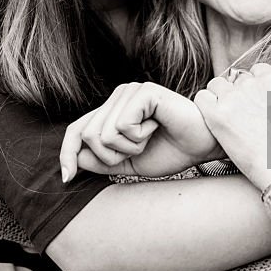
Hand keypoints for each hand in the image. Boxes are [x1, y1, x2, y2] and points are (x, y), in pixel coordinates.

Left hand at [60, 82, 221, 181]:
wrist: (203, 145)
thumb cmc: (170, 151)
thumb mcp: (129, 163)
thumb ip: (101, 161)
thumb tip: (74, 160)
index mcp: (112, 111)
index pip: (77, 130)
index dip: (67, 153)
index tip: (67, 178)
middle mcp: (117, 97)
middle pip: (88, 136)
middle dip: (111, 156)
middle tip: (139, 150)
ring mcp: (129, 92)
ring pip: (103, 134)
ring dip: (128, 148)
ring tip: (149, 138)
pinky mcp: (143, 92)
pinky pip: (122, 126)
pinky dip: (139, 138)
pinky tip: (156, 128)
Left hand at [195, 62, 270, 190]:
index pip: (256, 71)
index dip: (255, 87)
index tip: (258, 106)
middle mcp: (252, 85)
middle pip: (235, 79)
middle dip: (237, 94)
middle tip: (243, 118)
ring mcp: (233, 100)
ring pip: (216, 87)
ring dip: (219, 99)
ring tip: (229, 121)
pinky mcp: (217, 116)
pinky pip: (201, 99)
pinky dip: (205, 109)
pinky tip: (216, 124)